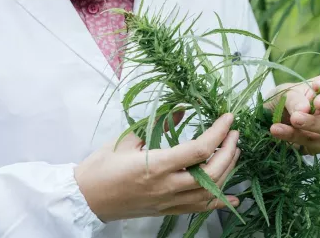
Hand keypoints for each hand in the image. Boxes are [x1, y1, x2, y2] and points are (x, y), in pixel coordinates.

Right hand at [74, 113, 240, 222]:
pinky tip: (233, 199)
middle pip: (212, 172)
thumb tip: (181, 109)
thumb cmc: (101, 167)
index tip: (228, 118)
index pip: (198, 150)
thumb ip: (159, 124)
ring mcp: (168, 201)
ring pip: (210, 191)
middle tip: (234, 134)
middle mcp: (166, 186)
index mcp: (155, 166)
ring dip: (228, 170)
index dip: (218, 132)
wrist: (85, 199)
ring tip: (234, 152)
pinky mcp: (167, 210)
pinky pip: (199, 208)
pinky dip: (219, 203)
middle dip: (229, 151)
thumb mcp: (128, 139)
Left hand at [266, 71, 319, 154]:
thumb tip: (304, 109)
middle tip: (316, 102)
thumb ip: (295, 98)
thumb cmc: (289, 100)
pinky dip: (294, 136)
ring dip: (312, 123)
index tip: (317, 85)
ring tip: (294, 118)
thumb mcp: (286, 93)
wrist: (276, 120)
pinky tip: (278, 130)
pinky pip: (314, 143)